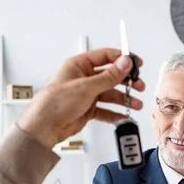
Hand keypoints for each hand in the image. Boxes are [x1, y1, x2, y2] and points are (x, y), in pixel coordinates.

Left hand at [17, 48, 144, 147]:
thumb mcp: (86, 86)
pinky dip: (115, 113)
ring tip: (135, 105)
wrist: (44, 127)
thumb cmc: (55, 103)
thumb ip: (108, 76)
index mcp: (79, 65)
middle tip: (138, 86)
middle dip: (126, 82)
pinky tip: (123, 116)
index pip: (105, 56)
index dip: (122, 59)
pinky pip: (105, 109)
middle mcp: (83, 78)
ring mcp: (86, 94)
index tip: (136, 63)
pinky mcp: (87, 109)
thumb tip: (124, 63)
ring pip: (110, 94)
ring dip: (124, 99)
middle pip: (111, 76)